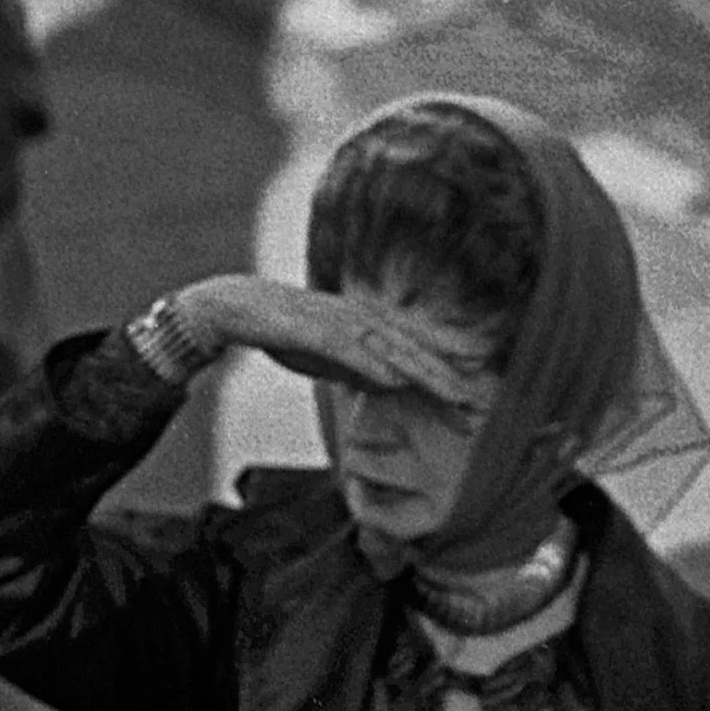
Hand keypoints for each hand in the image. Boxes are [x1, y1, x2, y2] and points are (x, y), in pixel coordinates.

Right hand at [173, 276, 483, 406]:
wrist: (236, 307)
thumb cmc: (284, 332)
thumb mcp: (329, 360)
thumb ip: (359, 370)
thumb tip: (391, 384)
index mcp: (366, 325)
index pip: (410, 353)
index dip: (441, 376)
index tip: (469, 401)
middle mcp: (359, 318)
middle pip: (409, 351)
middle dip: (443, 378)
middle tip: (473, 403)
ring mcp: (337, 320)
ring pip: (388, 349)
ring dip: (420, 371)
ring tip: (448, 393)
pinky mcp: (311, 327)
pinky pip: (347, 348)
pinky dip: (372, 363)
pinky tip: (393, 380)